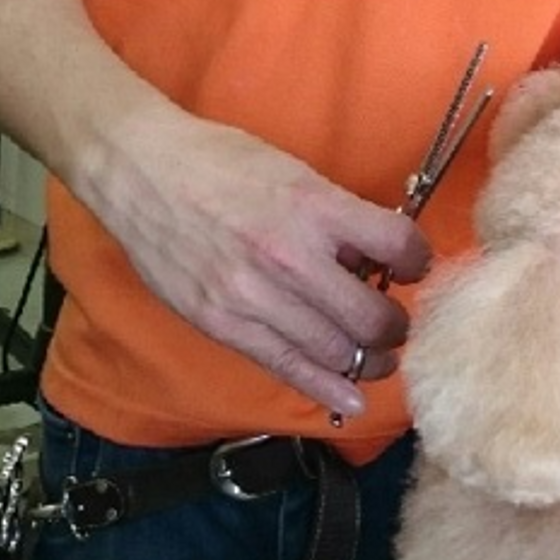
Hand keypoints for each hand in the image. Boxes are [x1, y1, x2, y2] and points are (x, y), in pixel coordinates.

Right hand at [79, 100, 431, 419]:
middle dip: (395, 326)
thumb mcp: (294, 172)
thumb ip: (336, 215)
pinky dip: (326, 388)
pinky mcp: (223, 324)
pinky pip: (286, 366)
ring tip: (377, 357)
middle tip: (396, 323)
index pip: (397, 245)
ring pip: (335, 351)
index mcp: (314, 205)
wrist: (142, 171)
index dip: (417, 261)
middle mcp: (290, 255)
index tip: (413, 268)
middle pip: (371, 316)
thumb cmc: (220, 162)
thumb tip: (376, 255)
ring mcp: (253, 296)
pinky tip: (350, 398)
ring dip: (367, 360)